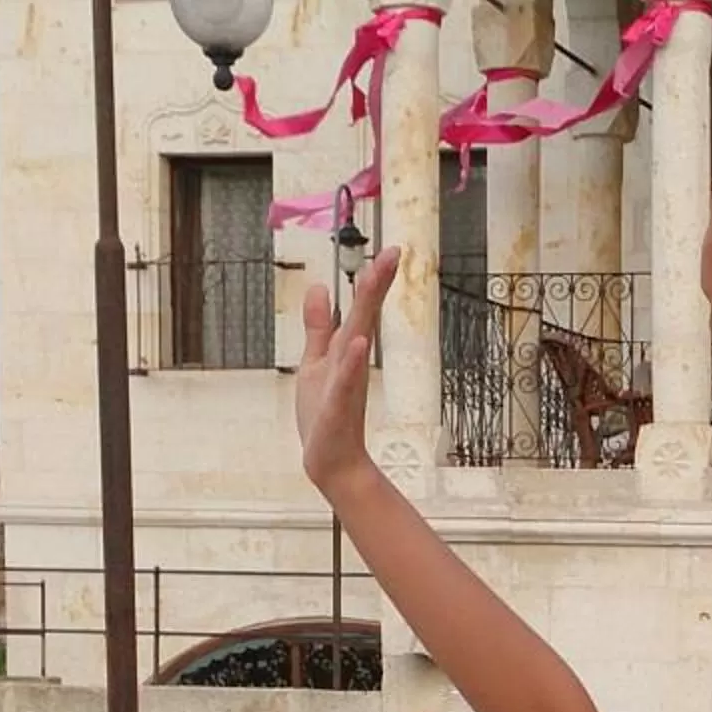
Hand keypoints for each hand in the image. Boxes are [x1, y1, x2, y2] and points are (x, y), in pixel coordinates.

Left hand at [296, 248, 399, 493]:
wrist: (330, 461)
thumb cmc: (324, 415)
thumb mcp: (316, 361)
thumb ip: (318, 326)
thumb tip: (321, 288)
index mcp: (345, 349)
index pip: (362, 307)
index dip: (374, 279)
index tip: (391, 250)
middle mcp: (350, 362)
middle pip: (364, 315)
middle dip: (377, 284)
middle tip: (394, 253)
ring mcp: (346, 383)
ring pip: (355, 341)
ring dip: (366, 312)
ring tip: (375, 281)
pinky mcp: (337, 406)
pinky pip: (346, 380)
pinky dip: (352, 362)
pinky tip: (359, 342)